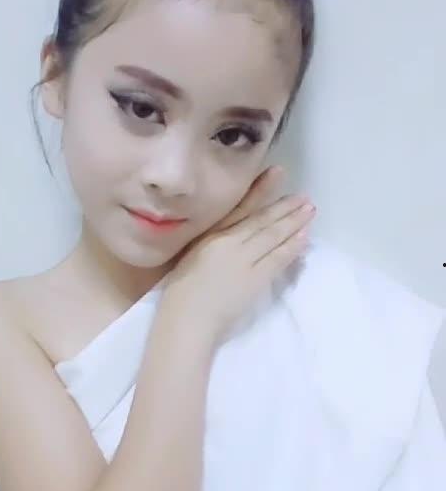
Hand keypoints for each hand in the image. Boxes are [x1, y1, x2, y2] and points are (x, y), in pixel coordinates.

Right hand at [162, 166, 315, 342]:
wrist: (187, 317)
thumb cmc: (181, 290)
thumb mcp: (191, 255)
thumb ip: (209, 240)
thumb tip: (229, 233)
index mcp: (211, 234)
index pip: (241, 207)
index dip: (261, 190)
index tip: (276, 173)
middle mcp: (230, 241)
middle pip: (262, 220)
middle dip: (285, 206)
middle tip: (304, 197)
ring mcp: (244, 259)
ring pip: (273, 235)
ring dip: (294, 222)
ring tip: (310, 211)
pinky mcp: (256, 278)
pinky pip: (278, 258)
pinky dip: (292, 246)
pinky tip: (304, 236)